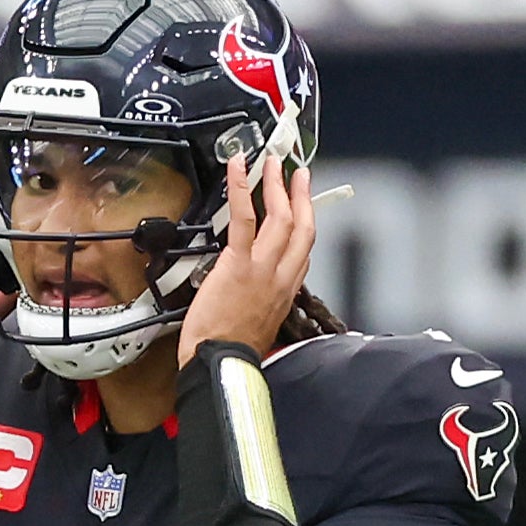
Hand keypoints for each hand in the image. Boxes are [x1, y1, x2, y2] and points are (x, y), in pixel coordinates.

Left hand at [179, 156, 314, 366]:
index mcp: (286, 291)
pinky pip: (244, 217)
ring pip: (279, 217)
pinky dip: (241, 188)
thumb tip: (255, 288)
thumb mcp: (261, 324)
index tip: (303, 207)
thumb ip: (263, 300)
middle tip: (296, 172)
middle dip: (300, 194)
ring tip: (272, 163)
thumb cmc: (232, 349)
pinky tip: (240, 167)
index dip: (306, 224)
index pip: (304, 251)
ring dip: (276, 184)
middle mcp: (282, 276)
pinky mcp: (239, 262)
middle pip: (301, 226)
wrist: (220, 361)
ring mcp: (263, 267)